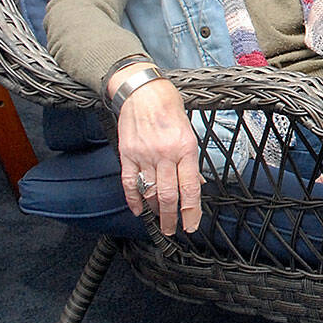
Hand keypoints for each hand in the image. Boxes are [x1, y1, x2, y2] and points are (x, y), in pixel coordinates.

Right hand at [109, 65, 201, 235]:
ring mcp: (144, 155)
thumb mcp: (189, 132)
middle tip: (173, 231)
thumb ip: (190, 160)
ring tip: (160, 221)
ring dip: (155, 211)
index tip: (192, 225)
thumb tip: (195, 184)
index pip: (190, 188)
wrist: (143, 91)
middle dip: (172, 218)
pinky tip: (139, 210)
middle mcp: (165, 154)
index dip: (191, 211)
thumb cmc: (170, 108)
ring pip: (150, 192)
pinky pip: (130, 183)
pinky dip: (133, 200)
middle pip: (169, 195)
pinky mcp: (127, 154)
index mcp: (186, 148)